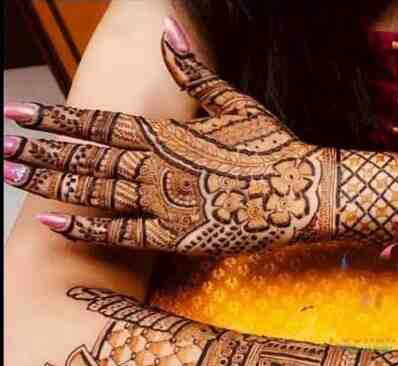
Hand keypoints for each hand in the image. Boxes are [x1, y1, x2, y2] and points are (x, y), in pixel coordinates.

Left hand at [3, 17, 331, 253]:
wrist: (303, 192)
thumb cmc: (272, 147)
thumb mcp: (235, 102)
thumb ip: (193, 72)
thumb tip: (168, 33)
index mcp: (167, 132)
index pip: (97, 122)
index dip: (53, 118)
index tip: (16, 112)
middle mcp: (158, 165)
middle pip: (85, 157)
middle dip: (38, 150)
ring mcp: (165, 201)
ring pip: (95, 190)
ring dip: (50, 181)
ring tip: (12, 174)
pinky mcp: (178, 235)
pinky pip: (123, 232)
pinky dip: (86, 227)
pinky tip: (52, 221)